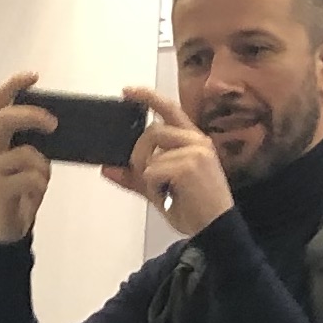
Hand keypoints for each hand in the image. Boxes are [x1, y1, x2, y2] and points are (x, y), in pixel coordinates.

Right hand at [0, 73, 57, 244]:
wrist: (6, 229)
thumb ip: (38, 143)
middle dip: (32, 116)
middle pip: (5, 119)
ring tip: (42, 179)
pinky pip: (28, 178)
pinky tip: (36, 193)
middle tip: (54, 124)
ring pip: (23, 153)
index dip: (14, 85)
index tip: (34, 77)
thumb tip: (59, 126)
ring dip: (42, 164)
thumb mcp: (31, 162)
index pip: (0, 102)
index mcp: (0, 138)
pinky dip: (40, 184)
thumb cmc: (20, 192)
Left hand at [112, 89, 232, 235]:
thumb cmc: (194, 209)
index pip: (169, 109)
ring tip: (166, 193)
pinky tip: (170, 197)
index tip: (127, 92)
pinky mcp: (190, 166)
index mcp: (193, 140)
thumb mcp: (160, 189)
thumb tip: (107, 169)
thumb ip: (135, 177)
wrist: (215, 230)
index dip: (147, 97)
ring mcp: (195, 152)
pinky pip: (153, 171)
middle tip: (143, 177)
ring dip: (148, 177)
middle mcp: (197, 141)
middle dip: (138, 154)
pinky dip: (153, 188)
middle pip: (152, 132)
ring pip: (151, 154)